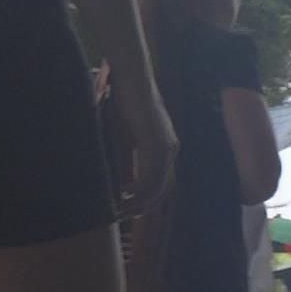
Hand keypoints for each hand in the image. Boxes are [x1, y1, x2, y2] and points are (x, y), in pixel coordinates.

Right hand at [106, 77, 176, 216]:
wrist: (132, 75)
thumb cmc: (126, 97)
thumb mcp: (129, 130)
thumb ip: (130, 150)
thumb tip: (119, 170)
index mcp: (167, 147)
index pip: (162, 184)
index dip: (146, 200)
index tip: (128, 209)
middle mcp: (171, 149)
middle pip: (161, 191)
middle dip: (142, 207)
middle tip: (122, 216)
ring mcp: (166, 147)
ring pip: (155, 188)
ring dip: (137, 202)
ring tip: (118, 210)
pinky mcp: (155, 143)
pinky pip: (149, 176)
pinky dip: (136, 190)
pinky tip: (122, 195)